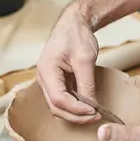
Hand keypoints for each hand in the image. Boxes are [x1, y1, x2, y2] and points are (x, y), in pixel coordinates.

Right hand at [37, 7, 101, 123]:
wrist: (73, 23)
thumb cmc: (77, 36)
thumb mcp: (85, 60)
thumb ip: (87, 84)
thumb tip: (92, 107)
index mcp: (46, 70)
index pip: (58, 99)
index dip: (76, 110)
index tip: (95, 111)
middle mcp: (42, 77)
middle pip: (56, 107)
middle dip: (76, 116)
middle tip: (96, 117)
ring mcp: (47, 80)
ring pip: (57, 106)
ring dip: (75, 113)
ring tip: (94, 113)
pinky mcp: (54, 81)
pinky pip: (62, 99)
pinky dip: (74, 106)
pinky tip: (88, 106)